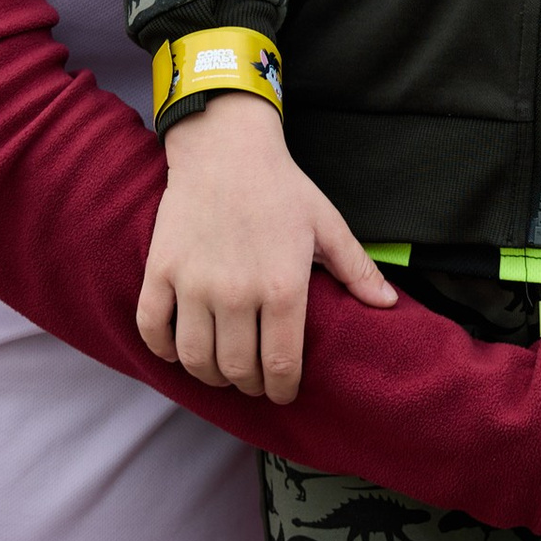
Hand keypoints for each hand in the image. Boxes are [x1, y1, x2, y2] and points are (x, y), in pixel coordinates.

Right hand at [136, 92, 395, 401]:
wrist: (225, 148)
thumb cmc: (281, 187)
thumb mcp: (327, 224)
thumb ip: (356, 269)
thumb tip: (388, 304)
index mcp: (282, 286)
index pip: (281, 364)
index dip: (282, 390)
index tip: (283, 392)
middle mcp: (236, 292)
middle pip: (237, 369)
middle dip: (249, 384)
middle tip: (254, 379)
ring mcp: (193, 283)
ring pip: (195, 358)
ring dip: (209, 374)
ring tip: (221, 369)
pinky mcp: (160, 271)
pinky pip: (152, 328)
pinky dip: (163, 350)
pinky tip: (178, 351)